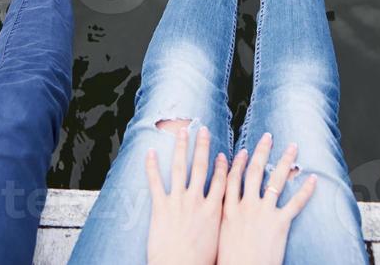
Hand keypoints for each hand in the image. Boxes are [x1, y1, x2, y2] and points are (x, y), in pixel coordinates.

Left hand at [146, 124, 225, 264]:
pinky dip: (152, 166)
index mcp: (213, 211)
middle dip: (202, 145)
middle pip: (201, 167)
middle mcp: (197, 201)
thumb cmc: (199, 264)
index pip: (222, 181)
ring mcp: (178, 202)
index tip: (224, 153)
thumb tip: (228, 226)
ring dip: (181, 147)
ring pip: (181, 168)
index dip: (223, 165)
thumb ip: (221, 228)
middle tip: (203, 129)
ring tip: (181, 131)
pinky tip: (151, 151)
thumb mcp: (218, 243)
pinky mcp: (160, 207)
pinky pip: (155, 182)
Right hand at [217, 134, 316, 264]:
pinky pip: (295, 203)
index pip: (231, 179)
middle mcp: (246, 206)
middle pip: (253, 172)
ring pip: (275, 180)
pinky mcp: (280, 224)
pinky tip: (312, 179)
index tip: (240, 151)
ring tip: (293, 147)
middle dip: (261, 152)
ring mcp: (263, 213)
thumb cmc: (229, 262)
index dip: (236, 163)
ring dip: (285, 161)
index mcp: (229, 210)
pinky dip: (305, 191)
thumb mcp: (220, 237)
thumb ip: (224, 220)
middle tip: (268, 137)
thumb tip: (225, 214)